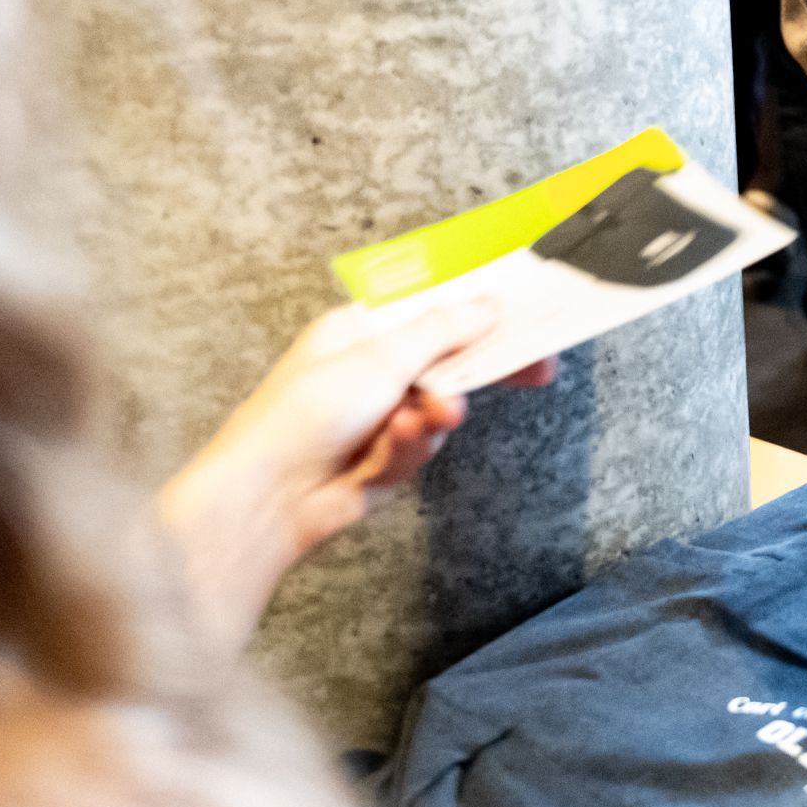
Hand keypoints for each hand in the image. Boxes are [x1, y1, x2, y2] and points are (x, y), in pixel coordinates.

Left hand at [157, 267, 561, 648]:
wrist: (268, 499)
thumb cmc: (301, 416)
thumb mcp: (379, 360)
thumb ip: (441, 332)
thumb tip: (486, 306)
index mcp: (359, 330)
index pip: (431, 309)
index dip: (477, 309)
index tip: (523, 310)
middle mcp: (369, 369)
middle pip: (445, 360)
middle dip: (478, 371)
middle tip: (538, 368)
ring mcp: (377, 416)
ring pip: (438, 410)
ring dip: (432, 420)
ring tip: (424, 422)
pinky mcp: (383, 458)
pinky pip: (419, 448)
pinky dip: (406, 452)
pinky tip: (385, 455)